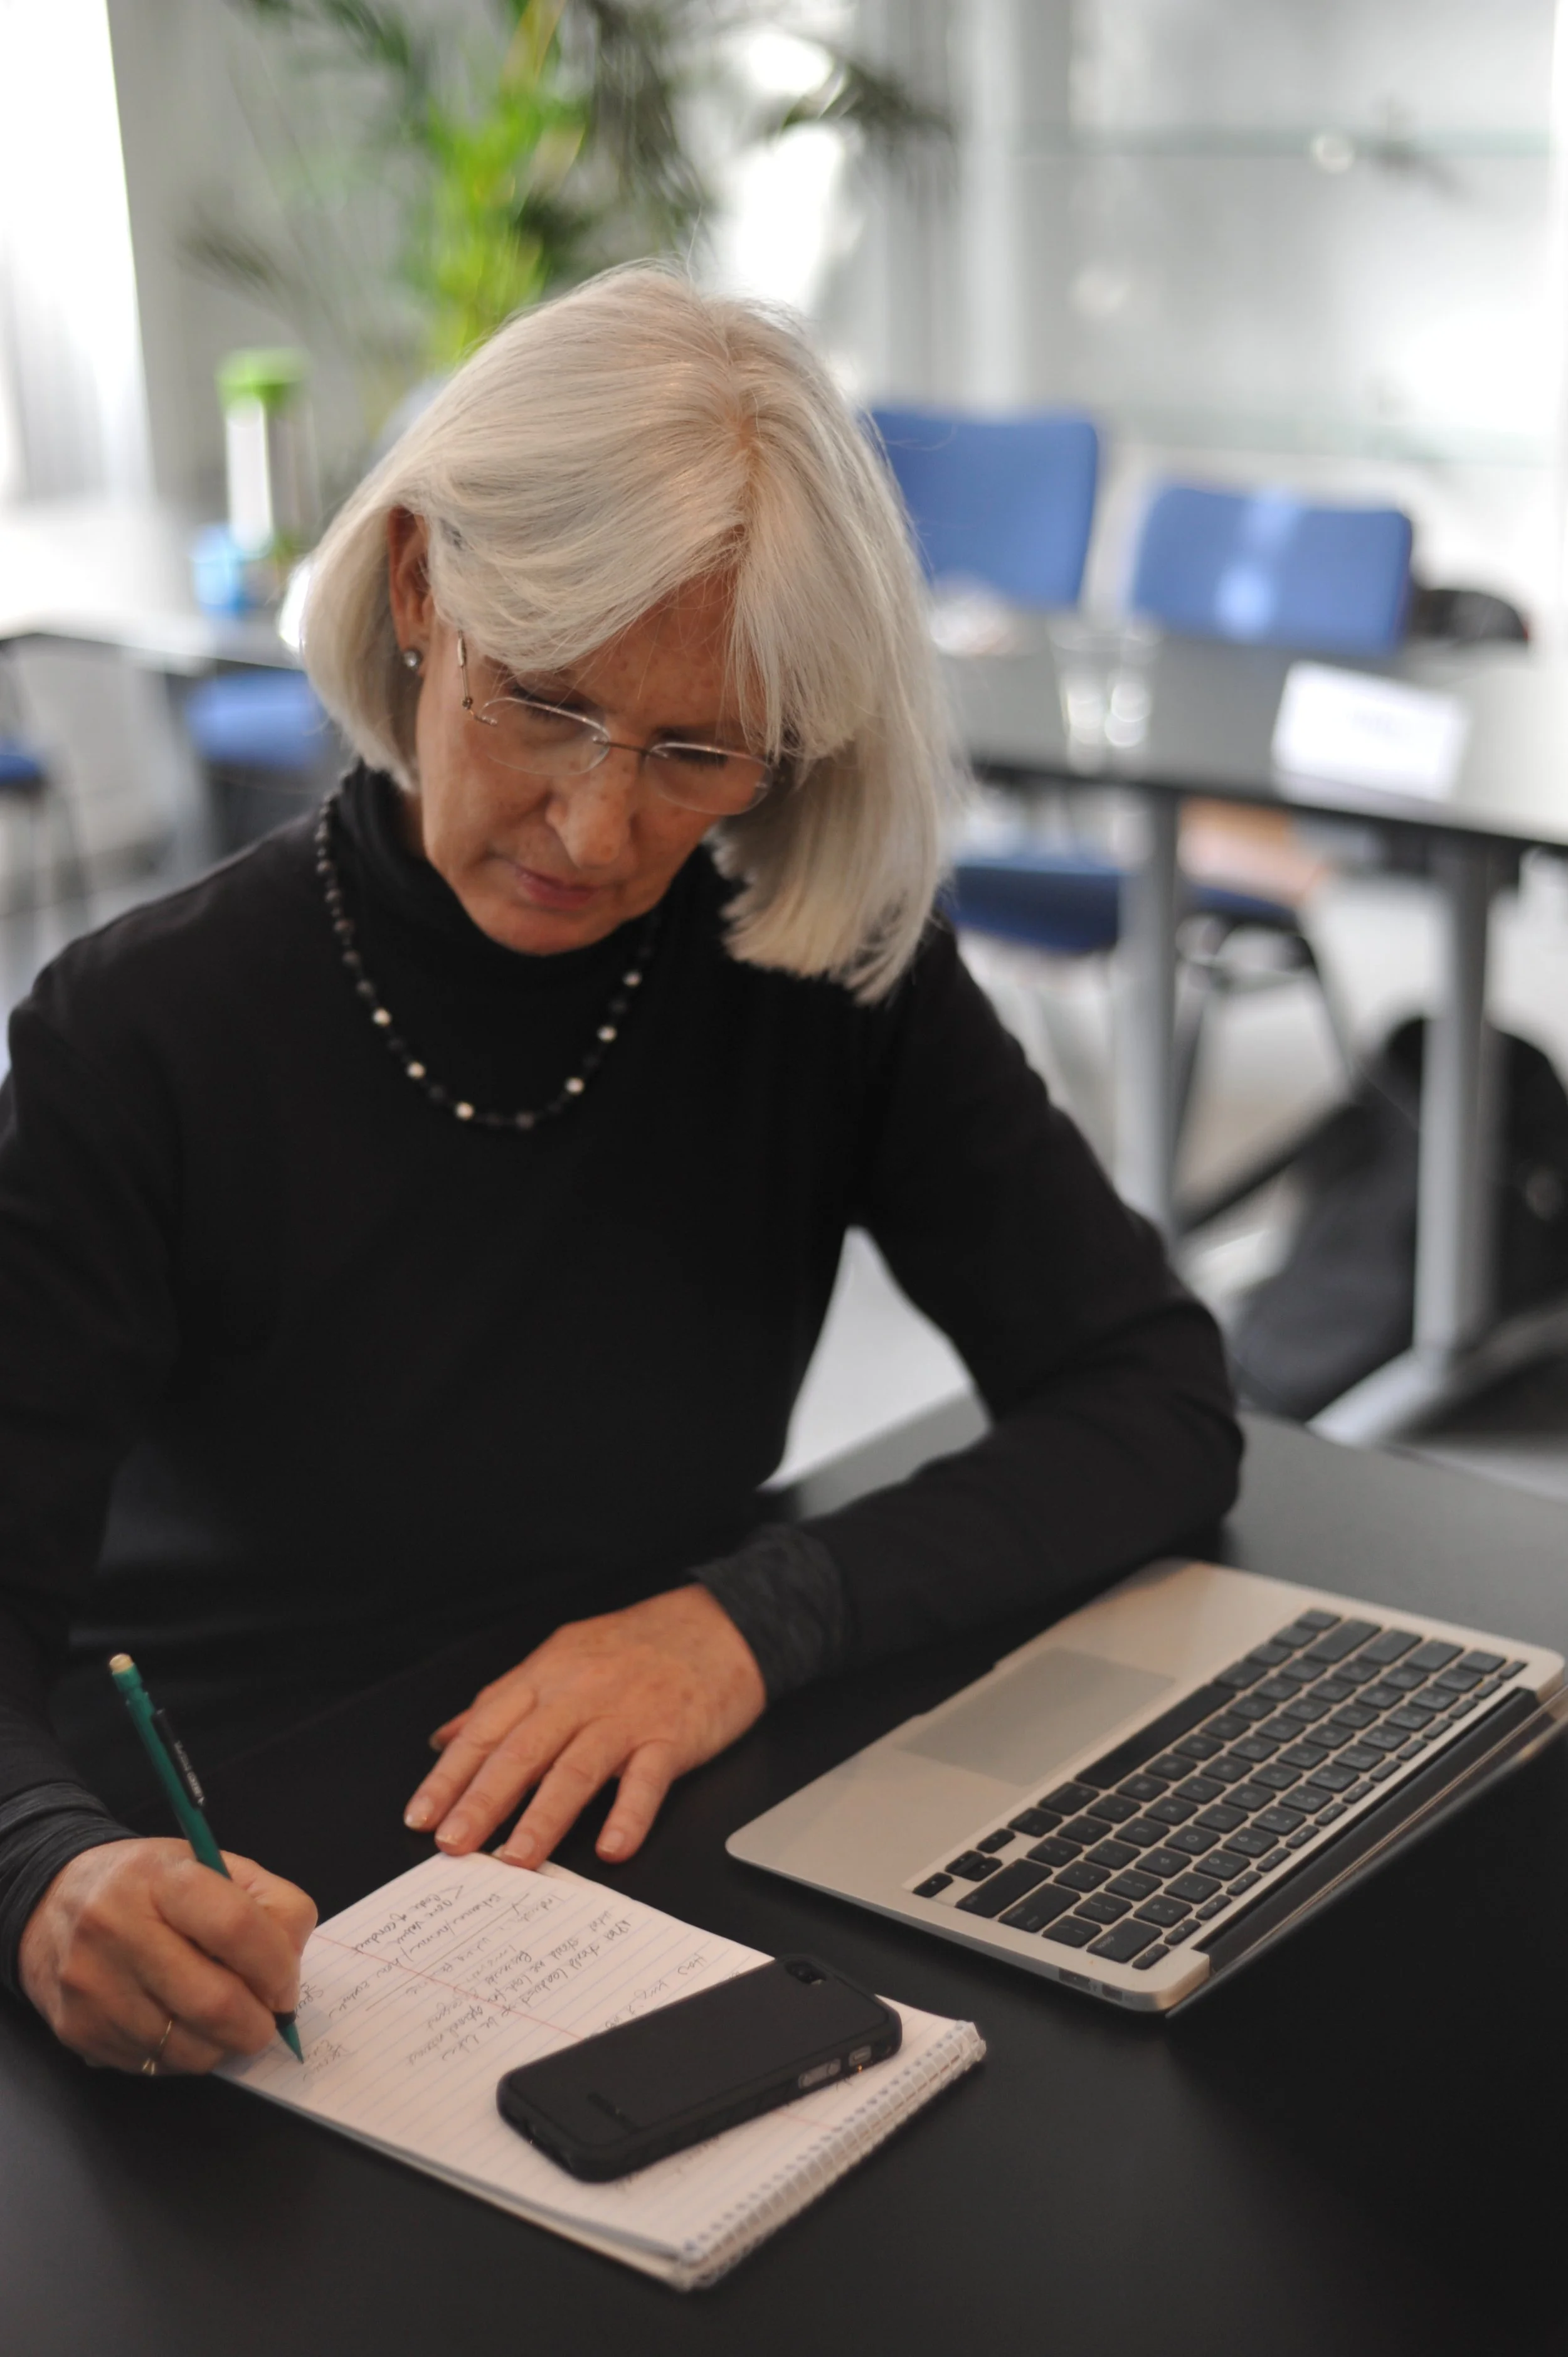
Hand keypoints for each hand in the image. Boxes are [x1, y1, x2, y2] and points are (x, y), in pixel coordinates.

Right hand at [18, 1838, 315, 2074]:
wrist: (55, 1904)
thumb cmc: (152, 1886)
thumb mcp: (214, 1866)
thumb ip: (270, 1905)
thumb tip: (289, 1975)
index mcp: (161, 1878)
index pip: (235, 1927)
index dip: (276, 1965)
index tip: (286, 1985)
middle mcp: (117, 1929)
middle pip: (214, 2002)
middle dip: (258, 2024)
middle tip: (268, 2020)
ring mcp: (94, 1986)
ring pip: (188, 2048)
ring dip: (223, 2045)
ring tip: (224, 2019)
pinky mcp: (80, 2031)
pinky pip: (157, 2065)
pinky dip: (186, 2054)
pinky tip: (181, 2023)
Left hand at [403, 1584, 766, 1867]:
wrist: (718, 1625)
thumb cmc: (636, 1646)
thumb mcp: (561, 1656)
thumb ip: (503, 1700)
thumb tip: (445, 1738)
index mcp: (547, 1675)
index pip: (486, 1728)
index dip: (451, 1774)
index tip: (421, 1815)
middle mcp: (580, 1694)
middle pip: (523, 1751)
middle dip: (482, 1801)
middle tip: (453, 1845)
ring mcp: (627, 1716)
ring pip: (576, 1769)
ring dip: (543, 1818)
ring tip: (516, 1859)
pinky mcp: (672, 1736)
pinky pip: (647, 1779)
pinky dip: (629, 1815)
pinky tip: (613, 1847)